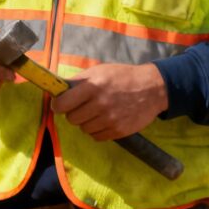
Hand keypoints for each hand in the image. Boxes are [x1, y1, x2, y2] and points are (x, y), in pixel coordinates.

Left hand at [51, 63, 168, 140]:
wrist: (152, 89)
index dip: (58, 105)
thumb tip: (56, 87)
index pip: (63, 104)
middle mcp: (100, 104)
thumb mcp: (98, 71)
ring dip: (86, 122)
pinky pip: (96, 137)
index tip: (60, 104)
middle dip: (73, 113)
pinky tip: (104, 120)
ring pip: (83, 129)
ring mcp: (110, 119)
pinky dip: (97, 130)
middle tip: (82, 107)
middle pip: (72, 119)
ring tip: (96, 112)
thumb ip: (77, 81)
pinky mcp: (119, 131)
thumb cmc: (122, 77)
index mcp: (92, 86)